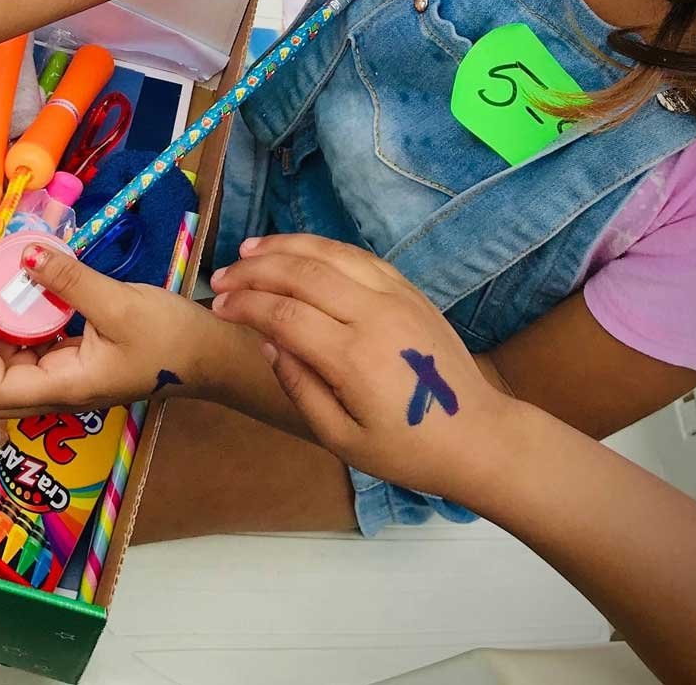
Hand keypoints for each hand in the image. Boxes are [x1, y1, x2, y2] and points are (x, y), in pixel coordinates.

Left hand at [0, 244, 217, 417]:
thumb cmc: (171, 336)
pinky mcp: (75, 367)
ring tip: (1, 299)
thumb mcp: (119, 302)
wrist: (211, 355)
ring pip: (8, 377)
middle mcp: (59, 392)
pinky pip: (31, 358)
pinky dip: (19, 333)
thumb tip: (24, 255)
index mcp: (66, 387)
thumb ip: (68, 280)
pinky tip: (29, 302)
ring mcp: (66, 382)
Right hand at [210, 234, 513, 497]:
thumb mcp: (342, 439)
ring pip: (330, 253)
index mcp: (354, 358)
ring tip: (248, 249)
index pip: (284, 313)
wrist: (479, 436)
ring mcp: (397, 297)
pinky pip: (358, 255)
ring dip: (284, 246)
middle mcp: (375, 315)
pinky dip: (321, 247)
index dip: (244, 305)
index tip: (216, 308)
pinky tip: (297, 251)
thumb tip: (268, 343)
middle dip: (253, 270)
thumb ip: (300, 388)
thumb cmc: (407, 449)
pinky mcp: (410, 291)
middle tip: (220, 279)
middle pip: (302, 273)